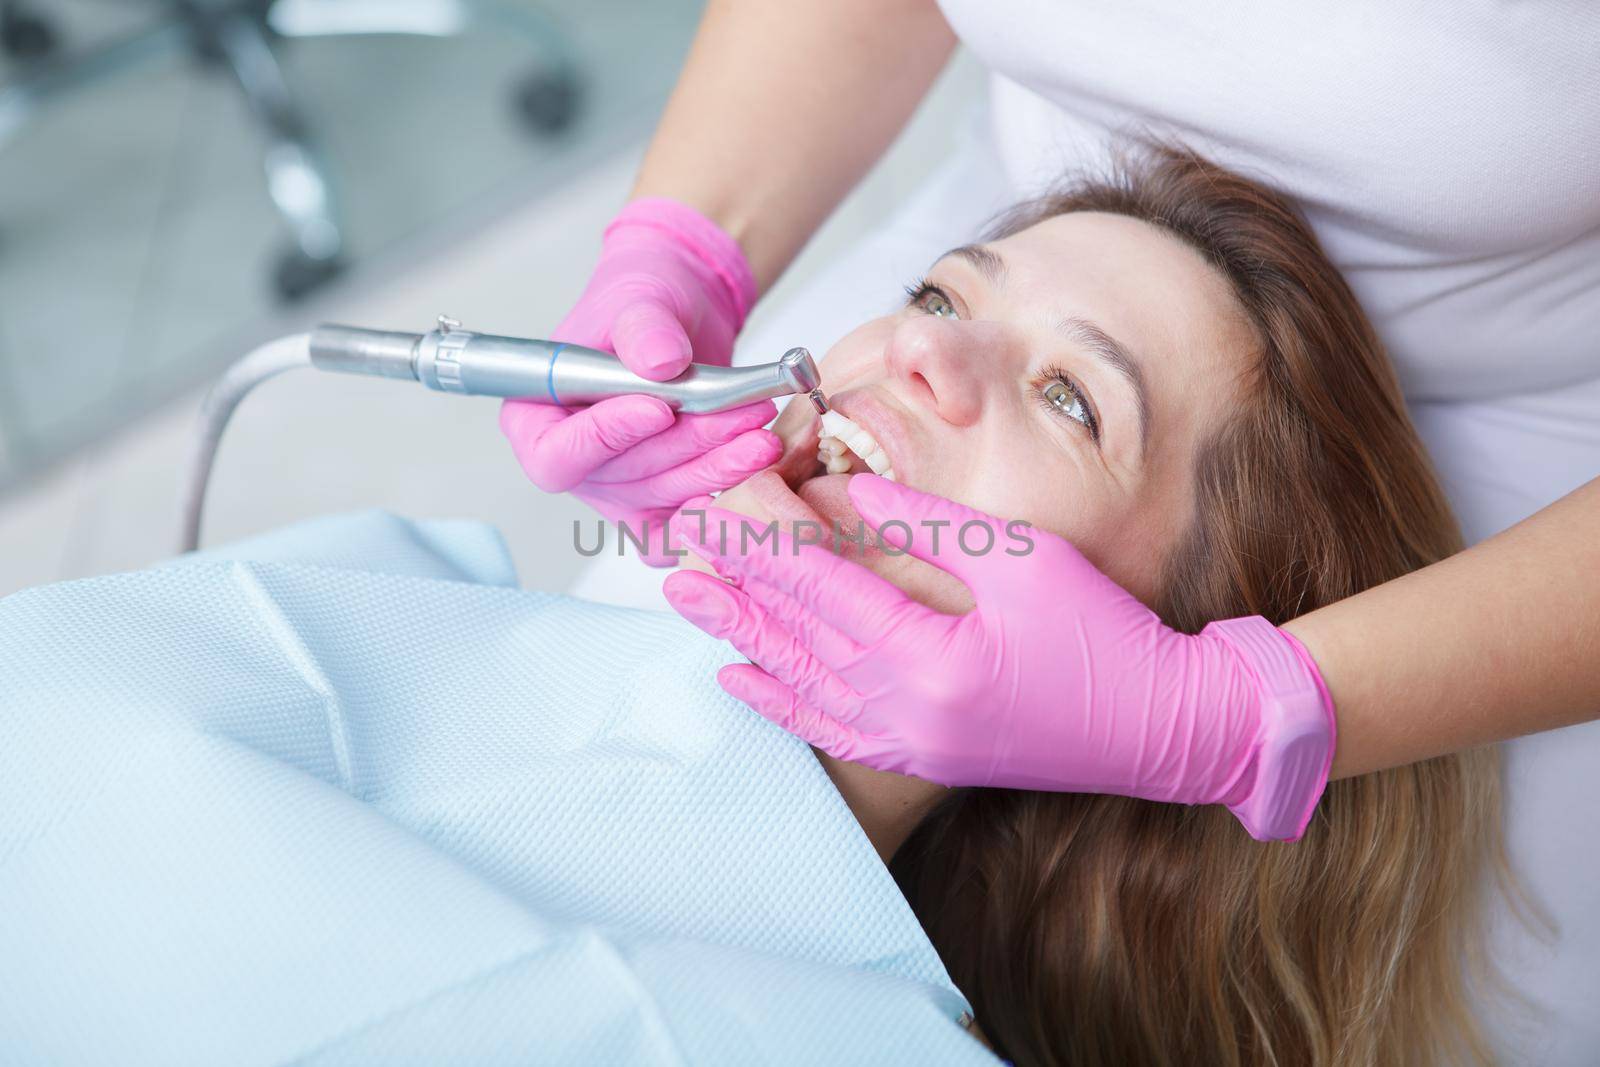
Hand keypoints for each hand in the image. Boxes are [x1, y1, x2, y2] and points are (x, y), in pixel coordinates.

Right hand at [501, 198, 777, 565]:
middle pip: (623, 479)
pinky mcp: (660, 500)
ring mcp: (618, 488)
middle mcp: (575, 463)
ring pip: (665, 497)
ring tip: (763, 434)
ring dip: (719, 468)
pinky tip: (755, 477)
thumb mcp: (640, 298)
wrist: (686, 317)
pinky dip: (721, 501)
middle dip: (687, 446)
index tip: (658, 409)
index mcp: (537, 418)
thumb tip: (660, 362)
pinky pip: (686, 520)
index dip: (604, 439)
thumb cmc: (644, 302)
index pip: (555, 454)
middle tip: (743, 414)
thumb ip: (644, 328)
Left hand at [662, 475, 1336, 840]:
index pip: (824, 586)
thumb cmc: (1106, 638)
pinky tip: (740, 678)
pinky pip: (831, 730)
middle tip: (680, 536)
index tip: (719, 496)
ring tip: (687, 595)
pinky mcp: (921, 756)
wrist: (1166, 729)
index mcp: (934, 659)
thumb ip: (932, 526)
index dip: (764, 536)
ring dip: (742, 635)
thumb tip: (851, 492)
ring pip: (802, 682)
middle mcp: (908, 713)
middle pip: (798, 631)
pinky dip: (781, 703)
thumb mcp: (1027, 560)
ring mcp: (910, 744)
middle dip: (736, 578)